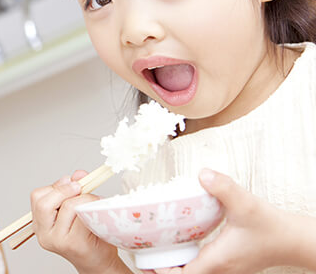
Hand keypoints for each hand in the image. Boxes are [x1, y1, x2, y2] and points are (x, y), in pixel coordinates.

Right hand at [31, 170, 130, 273]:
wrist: (98, 262)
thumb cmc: (86, 235)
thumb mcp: (74, 210)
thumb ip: (72, 191)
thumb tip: (78, 174)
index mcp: (40, 224)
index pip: (37, 197)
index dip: (55, 186)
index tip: (70, 182)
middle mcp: (44, 234)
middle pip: (44, 202)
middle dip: (64, 190)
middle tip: (79, 187)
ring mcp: (57, 240)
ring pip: (67, 206)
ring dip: (83, 198)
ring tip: (92, 201)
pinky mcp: (73, 243)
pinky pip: (82, 215)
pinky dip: (91, 207)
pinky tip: (96, 210)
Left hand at [147, 169, 291, 273]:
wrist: (293, 240)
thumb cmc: (271, 227)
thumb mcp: (245, 203)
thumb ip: (223, 187)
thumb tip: (202, 174)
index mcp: (217, 261)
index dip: (162, 271)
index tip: (146, 259)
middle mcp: (219, 269)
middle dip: (163, 267)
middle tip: (146, 251)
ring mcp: (225, 269)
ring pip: (194, 273)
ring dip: (176, 264)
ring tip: (159, 247)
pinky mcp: (229, 264)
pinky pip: (202, 267)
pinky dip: (189, 260)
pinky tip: (183, 244)